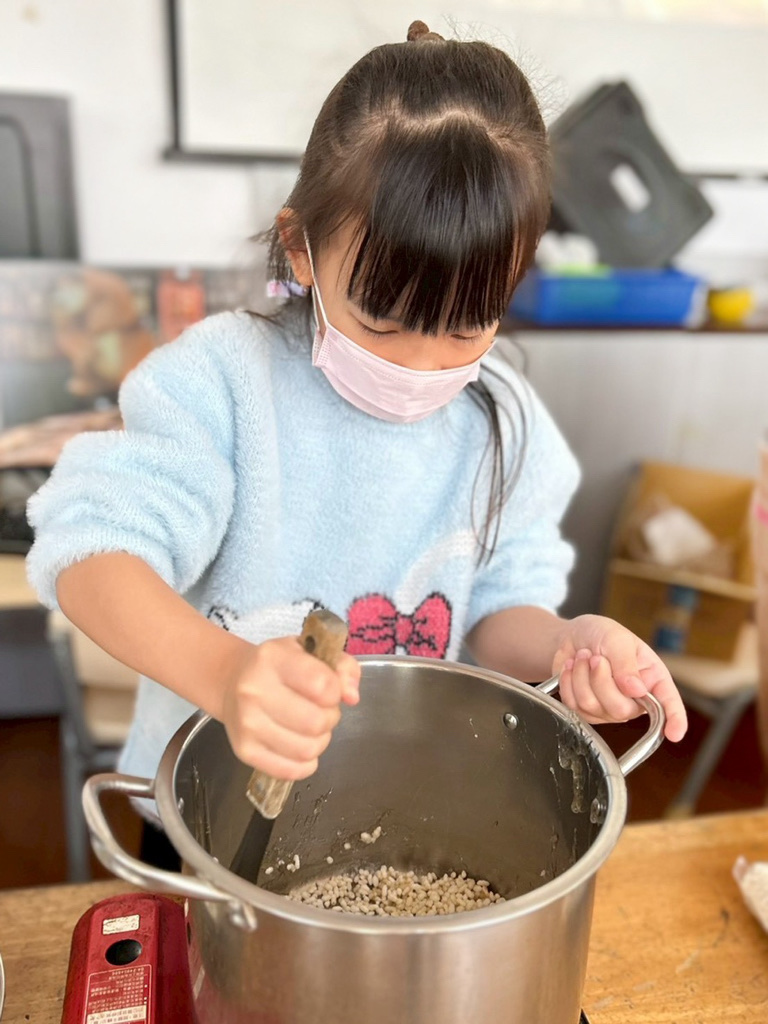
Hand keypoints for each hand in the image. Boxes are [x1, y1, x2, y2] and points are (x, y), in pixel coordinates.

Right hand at [220, 636, 360, 779]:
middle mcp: (254, 690)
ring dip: (319, 741)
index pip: (322, 685)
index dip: (336, 691)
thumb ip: (342, 667)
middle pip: (316, 722)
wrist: (231, 681)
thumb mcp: (310, 651)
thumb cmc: (278, 666)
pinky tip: (300, 745)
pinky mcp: (244, 751)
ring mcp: (247, 724)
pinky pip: (291, 771)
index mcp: (273, 658)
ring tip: (310, 727)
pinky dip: (305, 763)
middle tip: (321, 710)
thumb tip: (352, 697)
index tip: (328, 689)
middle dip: (329, 718)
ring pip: (307, 750)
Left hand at [551, 614, 686, 741]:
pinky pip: (574, 706)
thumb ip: (626, 664)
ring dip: (581, 676)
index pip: (668, 704)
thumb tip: (636, 691)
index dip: (674, 720)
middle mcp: (634, 699)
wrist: (572, 637)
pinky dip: (568, 682)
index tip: (675, 734)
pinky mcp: (586, 711)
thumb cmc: (601, 634)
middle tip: (596, 658)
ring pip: (593, 706)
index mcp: (651, 679)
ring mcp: (609, 709)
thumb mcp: (617, 638)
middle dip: (601, 680)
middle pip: (620, 709)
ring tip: (583, 657)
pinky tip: (571, 668)